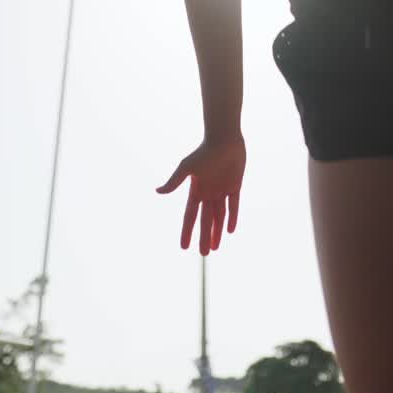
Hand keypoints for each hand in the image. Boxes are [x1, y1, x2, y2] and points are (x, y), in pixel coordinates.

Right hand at [156, 134, 245, 253]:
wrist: (224, 138)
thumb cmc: (204, 151)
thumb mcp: (186, 167)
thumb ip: (174, 182)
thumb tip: (157, 191)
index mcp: (196, 190)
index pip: (190, 216)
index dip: (187, 231)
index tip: (183, 247)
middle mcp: (208, 193)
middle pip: (205, 220)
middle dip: (204, 237)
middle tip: (203, 254)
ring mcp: (221, 190)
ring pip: (219, 216)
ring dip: (217, 231)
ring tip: (214, 248)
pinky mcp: (235, 185)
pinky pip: (233, 205)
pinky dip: (232, 217)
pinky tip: (230, 230)